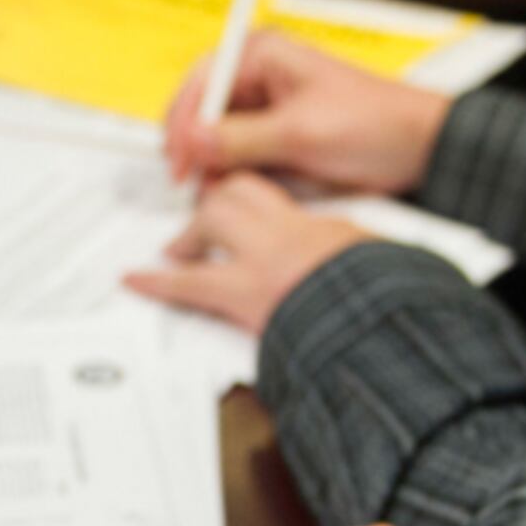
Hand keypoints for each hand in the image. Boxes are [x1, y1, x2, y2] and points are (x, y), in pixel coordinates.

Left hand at [125, 172, 378, 334]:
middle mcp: (289, 235)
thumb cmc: (389, 305)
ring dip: (192, 233)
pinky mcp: (243, 295)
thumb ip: (361, 258)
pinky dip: (157, 281)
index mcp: (327, 230)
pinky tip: (136, 280)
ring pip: (213, 219)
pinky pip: (188, 283)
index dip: (253, 199)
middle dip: (218, 204)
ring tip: (178, 247)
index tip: (244, 205)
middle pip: (239, 195)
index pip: (278, 200)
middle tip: (207, 221)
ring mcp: (263, 262)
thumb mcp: (384, 270)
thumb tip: (372, 262)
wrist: (381, 330)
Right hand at [160, 30, 451, 191]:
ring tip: (213, 191)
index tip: (180, 160)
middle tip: (189, 182)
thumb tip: (190, 141)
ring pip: (218, 136)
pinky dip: (234, 173)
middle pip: (204, 109)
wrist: (422, 151)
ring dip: (213, 164)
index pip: (202, 81)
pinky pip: (240, 153)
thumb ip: (239, 138)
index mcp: (265, 54)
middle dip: (195, 146)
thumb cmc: (376, 125)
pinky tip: (235, 190)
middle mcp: (261, 75)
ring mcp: (268, 106)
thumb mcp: (300, 134)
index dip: (184, 122)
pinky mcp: (278, 135)